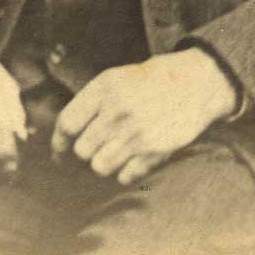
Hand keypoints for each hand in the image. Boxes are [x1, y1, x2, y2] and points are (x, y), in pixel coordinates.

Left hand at [50, 48, 237, 185]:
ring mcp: (136, 132)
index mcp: (105, 87)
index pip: (67, 123)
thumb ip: (92, 102)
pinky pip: (125, 177)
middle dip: (88, 150)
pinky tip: (134, 157)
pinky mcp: (154, 151)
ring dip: (105, 163)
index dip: (58, 142)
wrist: (195, 81)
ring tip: (117, 150)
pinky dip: (126, 172)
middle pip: (82, 150)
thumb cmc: (151, 80)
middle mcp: (117, 110)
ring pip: (100, 167)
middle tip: (99, 144)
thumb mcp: (117, 77)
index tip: (59, 152)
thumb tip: (66, 136)